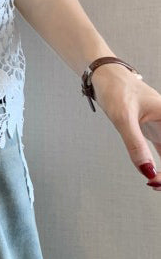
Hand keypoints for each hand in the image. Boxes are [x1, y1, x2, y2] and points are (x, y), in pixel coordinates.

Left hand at [91, 63, 160, 189]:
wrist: (104, 75)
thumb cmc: (115, 88)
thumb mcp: (123, 117)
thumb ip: (135, 145)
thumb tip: (147, 172)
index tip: (156, 180)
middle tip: (154, 184)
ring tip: (154, 184)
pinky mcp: (154, 130)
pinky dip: (160, 165)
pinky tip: (154, 176)